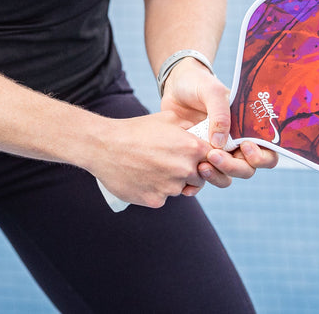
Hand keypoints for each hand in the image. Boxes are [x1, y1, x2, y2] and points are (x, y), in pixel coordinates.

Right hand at [89, 111, 210, 208]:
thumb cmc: (135, 130)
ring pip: (180, 189)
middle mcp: (184, 169)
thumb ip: (190, 127)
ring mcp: (170, 187)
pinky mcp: (155, 201)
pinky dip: (155, 190)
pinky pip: (162, 198)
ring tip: (152, 167)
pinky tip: (142, 177)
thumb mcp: (167, 119)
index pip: (214, 159)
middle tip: (171, 162)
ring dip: (172, 182)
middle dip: (190, 172)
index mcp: (191, 147)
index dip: (208, 158)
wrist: (103, 146)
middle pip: (200, 178)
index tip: (198, 157)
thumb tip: (204, 131)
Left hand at [160, 58, 278, 193]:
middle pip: (247, 169)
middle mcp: (236, 143)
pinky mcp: (199, 158)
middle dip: (233, 167)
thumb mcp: (211, 91)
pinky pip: (205, 178)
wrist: (174, 85)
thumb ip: (220, 114)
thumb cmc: (198, 84)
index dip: (261, 156)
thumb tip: (219, 144)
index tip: (244, 145)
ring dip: (218, 176)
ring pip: (227, 177)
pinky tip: (190, 177)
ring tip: (200, 165)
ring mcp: (219, 152)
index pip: (267, 151)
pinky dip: (200, 183)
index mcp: (248, 127)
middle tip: (214, 156)